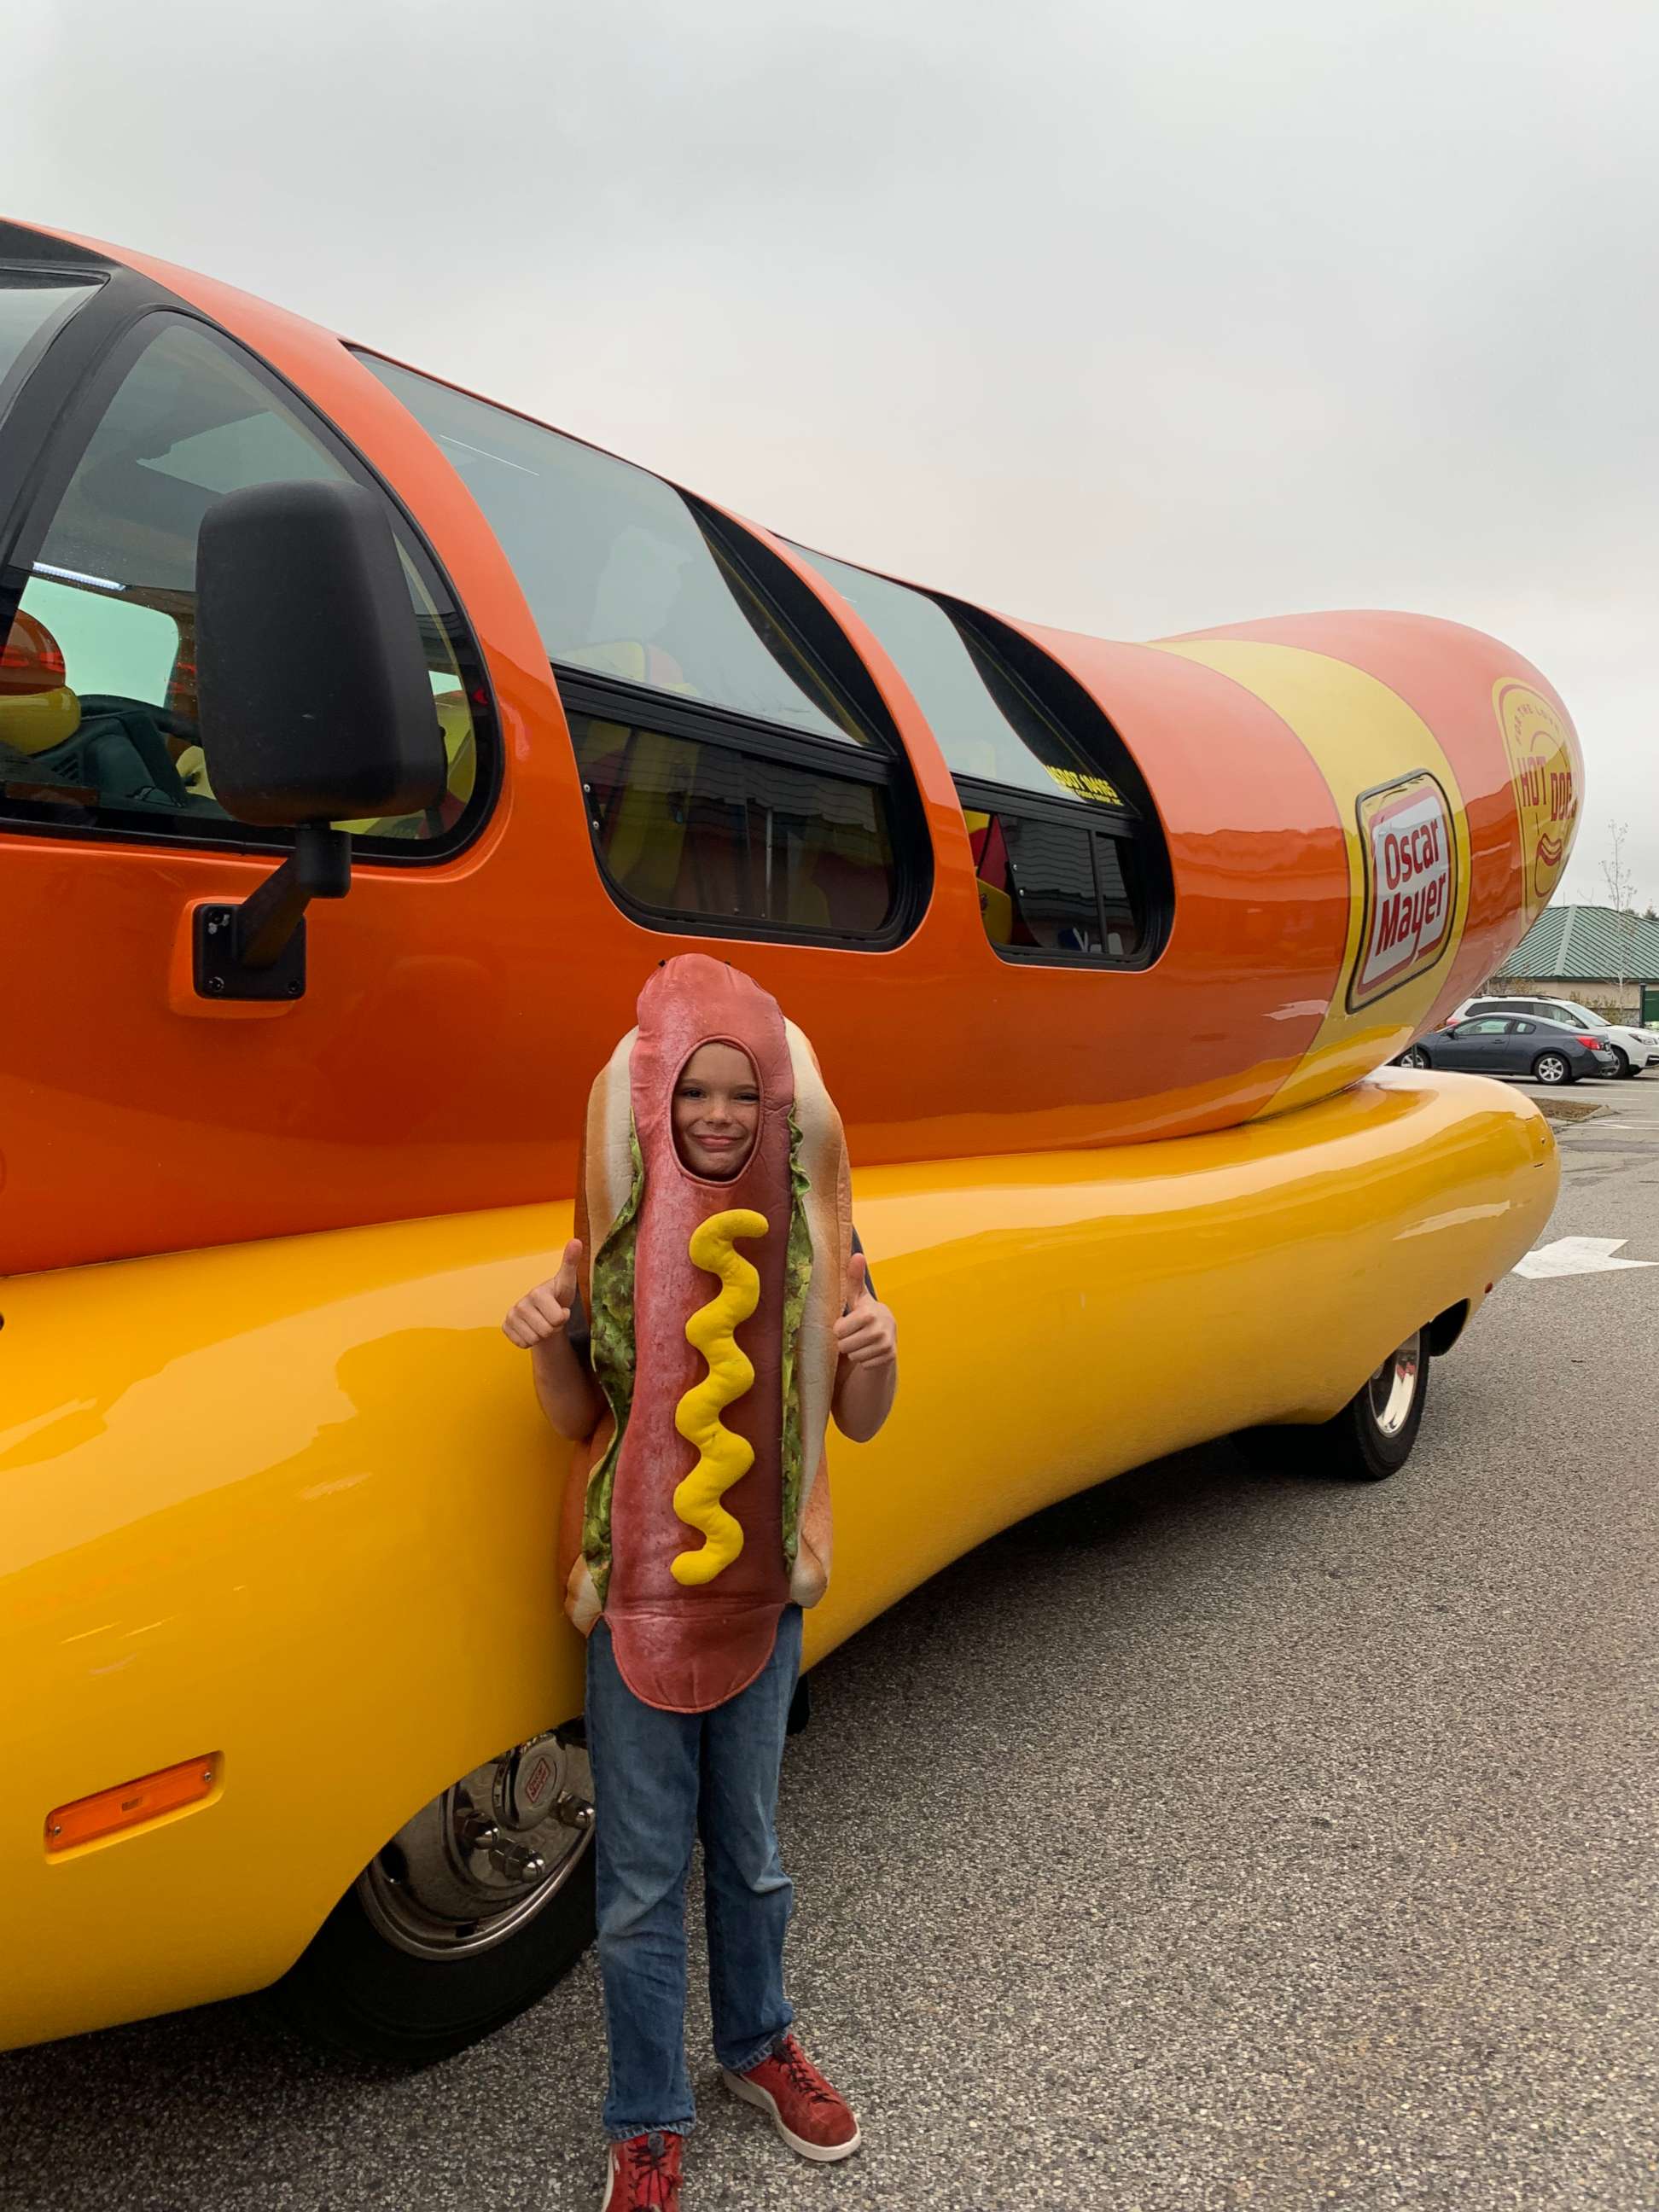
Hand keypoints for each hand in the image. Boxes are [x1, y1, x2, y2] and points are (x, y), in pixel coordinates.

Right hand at [502, 1238, 582, 1348]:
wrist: (544, 1312)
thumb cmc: (557, 1297)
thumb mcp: (567, 1282)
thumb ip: (571, 1263)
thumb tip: (576, 1240)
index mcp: (537, 1292)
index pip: (558, 1319)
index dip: (562, 1317)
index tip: (560, 1308)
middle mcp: (521, 1303)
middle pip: (546, 1331)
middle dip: (553, 1328)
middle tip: (551, 1317)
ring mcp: (511, 1316)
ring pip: (535, 1339)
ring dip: (543, 1335)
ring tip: (543, 1321)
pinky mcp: (505, 1327)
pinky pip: (523, 1344)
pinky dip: (531, 1340)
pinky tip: (532, 1328)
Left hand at [832, 1250, 895, 1368]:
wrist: (888, 1331)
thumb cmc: (865, 1312)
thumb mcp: (857, 1296)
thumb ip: (854, 1278)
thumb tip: (857, 1255)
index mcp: (869, 1313)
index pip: (839, 1330)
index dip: (839, 1329)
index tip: (846, 1324)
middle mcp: (880, 1329)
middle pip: (844, 1346)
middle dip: (845, 1342)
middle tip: (852, 1334)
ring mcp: (886, 1343)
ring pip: (854, 1356)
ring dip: (854, 1351)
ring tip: (860, 1341)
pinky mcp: (889, 1356)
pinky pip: (864, 1364)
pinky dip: (864, 1360)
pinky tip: (869, 1350)